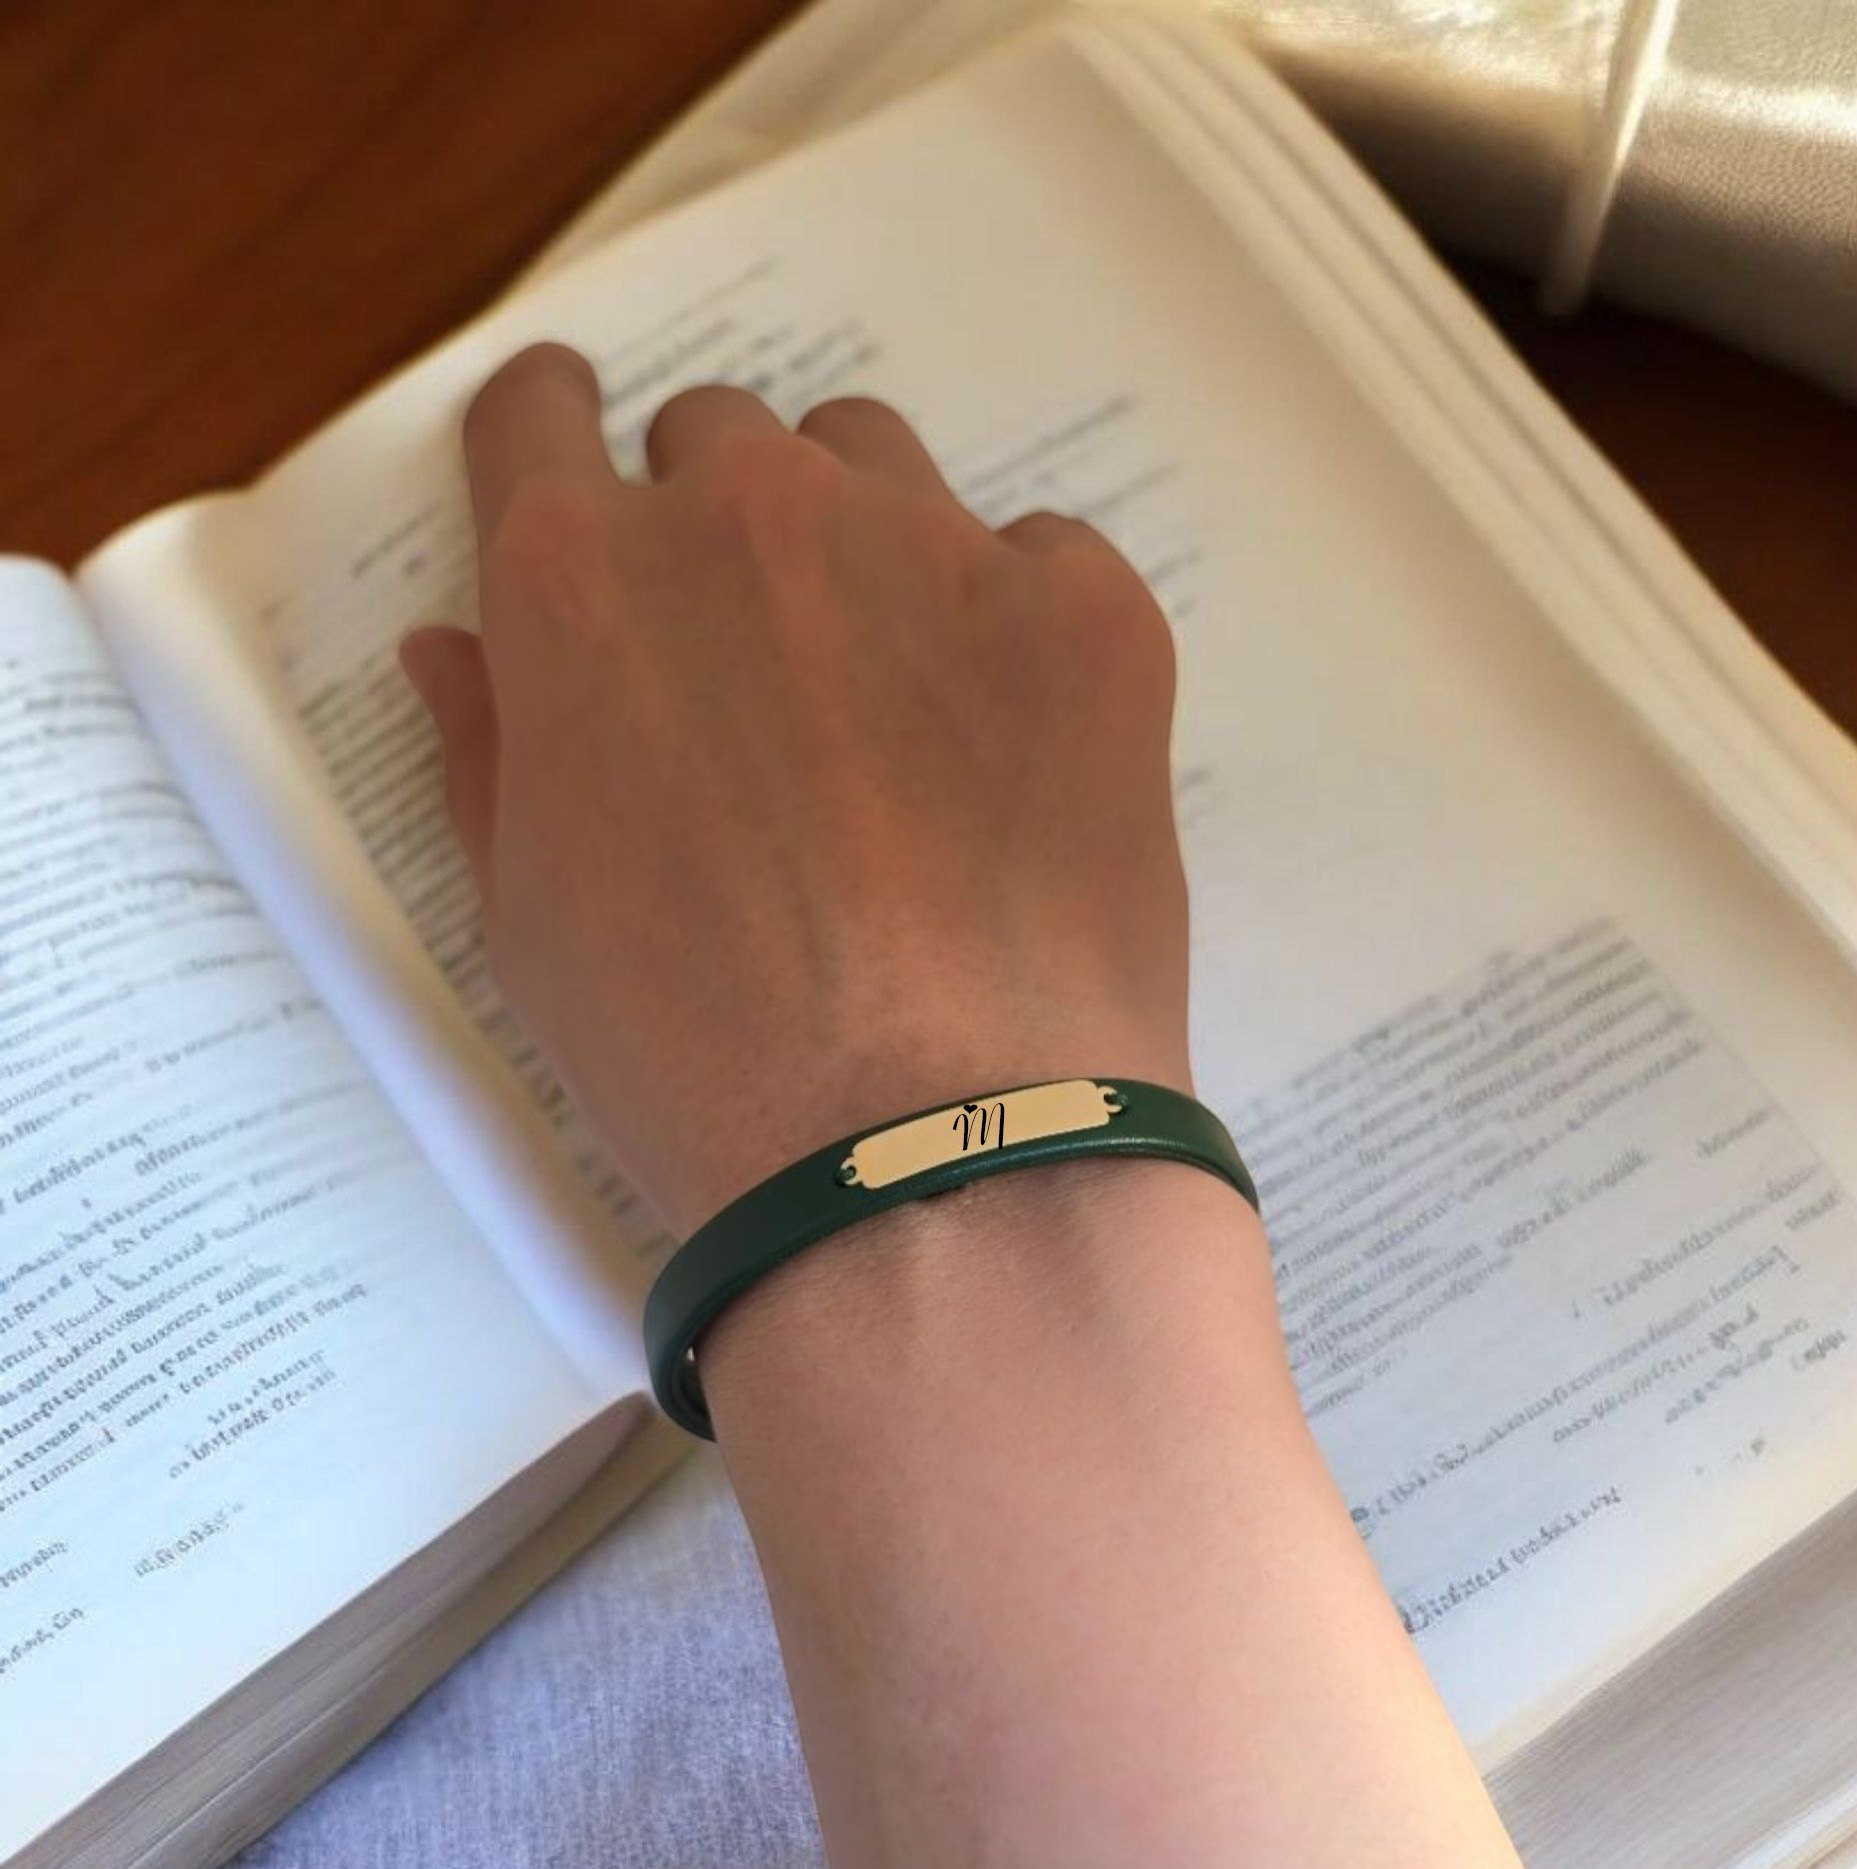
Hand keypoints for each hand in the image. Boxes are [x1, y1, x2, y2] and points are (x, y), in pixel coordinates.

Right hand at [401, 343, 1189, 1233]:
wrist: (929, 1151)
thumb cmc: (696, 1056)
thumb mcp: (530, 916)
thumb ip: (490, 745)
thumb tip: (457, 645)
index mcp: (582, 579)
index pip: (539, 415)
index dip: (557, 445)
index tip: (589, 482)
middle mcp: (749, 517)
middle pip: (720, 444)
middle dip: (721, 531)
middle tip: (761, 680)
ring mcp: (932, 546)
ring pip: (877, 469)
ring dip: (867, 550)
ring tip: (898, 716)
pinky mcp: (1086, 610)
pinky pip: (1041, 561)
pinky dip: (1021, 630)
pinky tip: (1021, 763)